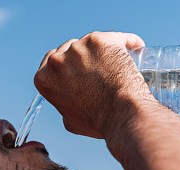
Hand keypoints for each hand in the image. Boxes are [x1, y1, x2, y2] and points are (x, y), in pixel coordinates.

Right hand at [34, 32, 154, 138]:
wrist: (120, 114)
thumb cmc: (98, 121)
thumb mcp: (70, 121)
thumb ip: (65, 105)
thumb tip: (70, 101)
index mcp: (44, 79)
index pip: (51, 60)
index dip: (67, 63)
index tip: (78, 67)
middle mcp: (57, 61)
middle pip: (70, 47)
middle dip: (83, 56)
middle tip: (99, 68)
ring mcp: (79, 48)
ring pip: (92, 42)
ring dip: (103, 50)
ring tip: (119, 62)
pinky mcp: (100, 40)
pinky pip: (117, 38)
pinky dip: (128, 42)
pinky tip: (135, 48)